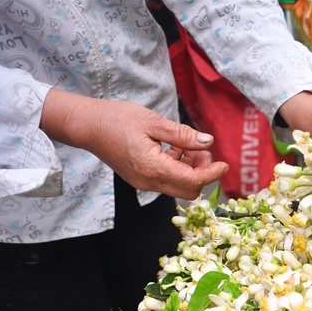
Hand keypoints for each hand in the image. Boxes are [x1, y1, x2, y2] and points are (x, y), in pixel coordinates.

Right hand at [39, 88, 227, 199]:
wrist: (87, 126)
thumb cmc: (116, 119)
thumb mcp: (153, 122)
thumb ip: (183, 135)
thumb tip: (208, 142)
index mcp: (153, 168)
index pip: (193, 181)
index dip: (212, 174)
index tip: (224, 164)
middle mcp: (149, 182)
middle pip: (189, 191)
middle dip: (202, 174)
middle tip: (202, 151)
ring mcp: (144, 183)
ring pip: (178, 187)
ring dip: (190, 170)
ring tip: (188, 146)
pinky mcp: (141, 179)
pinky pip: (166, 181)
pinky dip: (177, 168)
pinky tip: (175, 148)